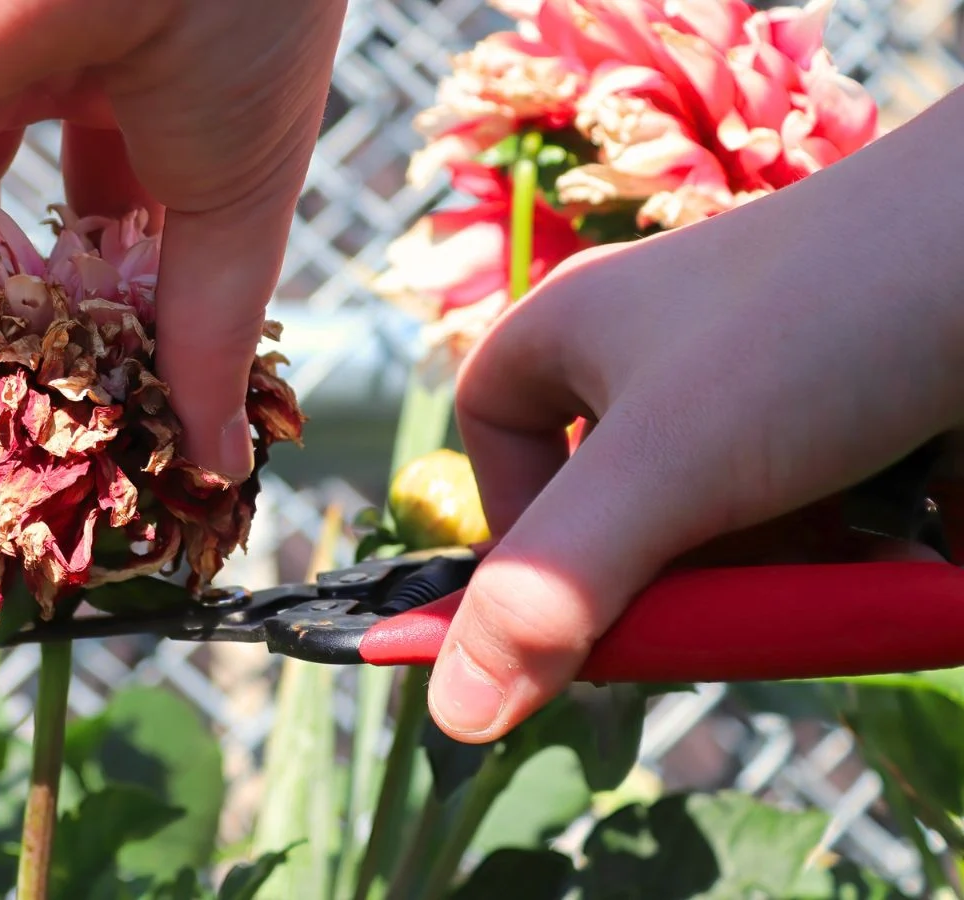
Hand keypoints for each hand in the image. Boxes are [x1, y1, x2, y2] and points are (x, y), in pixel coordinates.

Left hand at [0, 0, 346, 478]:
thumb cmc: (248, 23)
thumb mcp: (237, 203)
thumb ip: (208, 334)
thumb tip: (221, 458)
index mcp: (128, 81)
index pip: (98, 221)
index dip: (103, 321)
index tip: (109, 415)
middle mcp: (27, 72)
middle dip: (5, 345)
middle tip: (9, 451)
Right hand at [431, 86, 963, 742]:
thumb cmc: (821, 327)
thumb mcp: (666, 467)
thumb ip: (553, 592)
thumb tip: (452, 712)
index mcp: (578, 331)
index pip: (495, 429)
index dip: (515, 524)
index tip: (568, 605)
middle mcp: (661, 355)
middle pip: (616, 508)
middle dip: (678, 576)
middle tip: (727, 617)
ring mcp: (766, 386)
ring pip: (726, 529)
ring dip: (780, 579)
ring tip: (845, 569)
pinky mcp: (857, 419)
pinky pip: (816, 519)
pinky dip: (846, 560)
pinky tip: (902, 556)